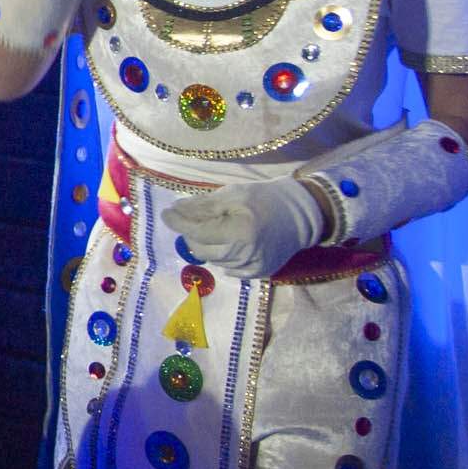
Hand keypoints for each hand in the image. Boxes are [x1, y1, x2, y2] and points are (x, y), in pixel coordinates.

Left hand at [163, 176, 330, 280]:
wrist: (301, 215)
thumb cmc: (264, 199)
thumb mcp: (232, 194)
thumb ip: (202, 205)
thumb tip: (174, 211)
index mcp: (240, 232)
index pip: (198, 232)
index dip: (178, 223)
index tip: (166, 214)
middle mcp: (246, 255)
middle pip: (201, 250)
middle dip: (191, 234)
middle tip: (191, 220)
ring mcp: (253, 268)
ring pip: (213, 260)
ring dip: (207, 245)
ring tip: (216, 228)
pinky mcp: (259, 274)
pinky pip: (228, 269)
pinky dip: (223, 256)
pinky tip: (230, 242)